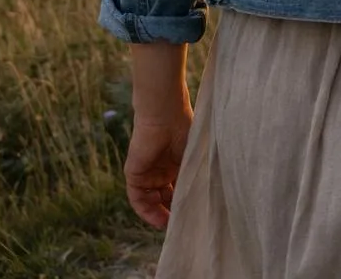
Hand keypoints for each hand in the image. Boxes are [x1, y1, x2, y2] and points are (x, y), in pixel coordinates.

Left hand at [124, 111, 192, 228]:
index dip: (184, 202)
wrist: (165, 114)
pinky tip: (158, 220)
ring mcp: (147, 172)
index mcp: (177, 163)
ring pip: (151, 199)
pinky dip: (146, 210)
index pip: (178, 188)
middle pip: (165, 197)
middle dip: (172, 211)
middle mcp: (161, 169)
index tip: (193, 215)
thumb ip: (197, 176)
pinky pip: (137, 198)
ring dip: (159, 214)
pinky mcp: (134, 173)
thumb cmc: (186, 129)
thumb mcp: (195, 157)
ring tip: (171, 226)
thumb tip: (206, 199)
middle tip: (182, 225)